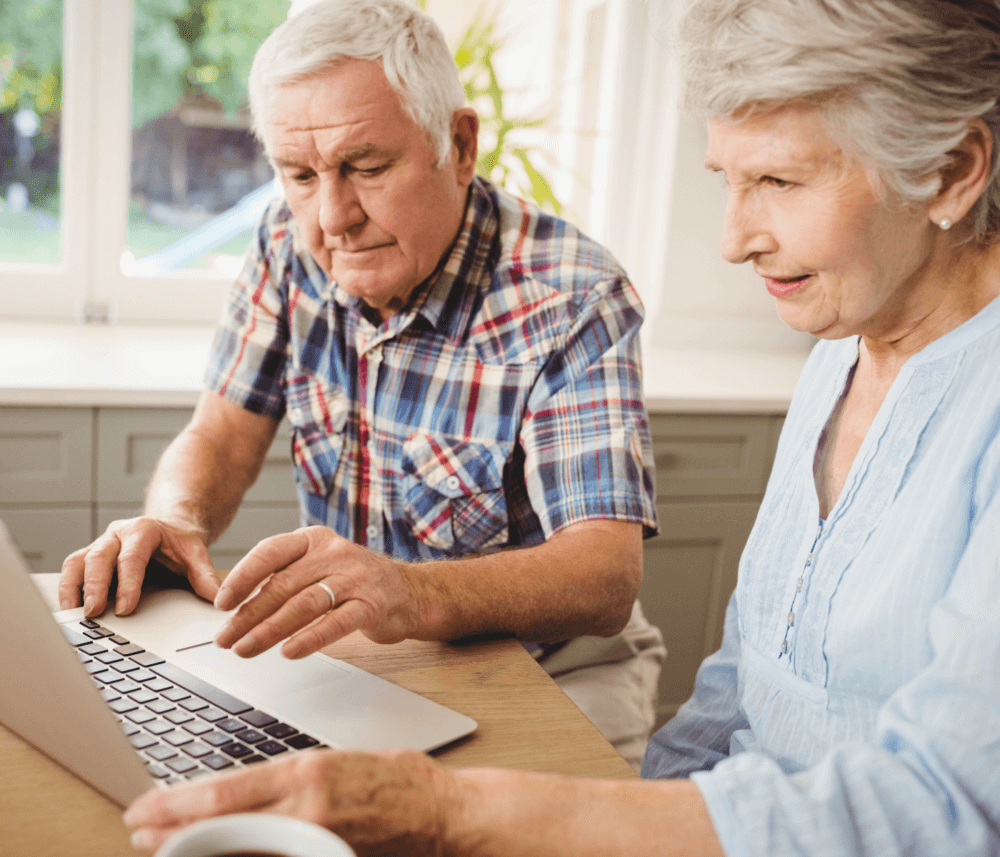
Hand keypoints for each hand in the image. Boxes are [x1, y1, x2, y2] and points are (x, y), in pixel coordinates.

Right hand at [58, 516, 219, 615]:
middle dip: (94, 586)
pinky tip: (69, 608)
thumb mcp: (196, 553)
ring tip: (73, 613)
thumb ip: (204, 574)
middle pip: (99, 557)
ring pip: (78, 561)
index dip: (127, 582)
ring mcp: (101, 545)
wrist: (169, 528)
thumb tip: (217, 598)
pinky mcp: (91, 557)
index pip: (132, 557)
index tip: (126, 608)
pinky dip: (67, 587)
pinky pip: (72, 569)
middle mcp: (117, 534)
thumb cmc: (179, 543)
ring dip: (73, 587)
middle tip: (93, 612)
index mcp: (144, 530)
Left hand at [123, 749, 453, 854]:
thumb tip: (242, 795)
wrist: (442, 814)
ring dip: (195, 848)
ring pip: (239, 848)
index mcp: (309, 772)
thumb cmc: (397, 781)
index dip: (178, 804)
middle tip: (139, 828)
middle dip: (173, 830)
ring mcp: (316, 838)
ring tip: (163, 847)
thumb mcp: (338, 763)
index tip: (146, 805)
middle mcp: (306, 807)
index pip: (226, 791)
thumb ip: (291, 781)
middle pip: (222, 825)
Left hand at [213, 526, 428, 658]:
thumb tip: (236, 605)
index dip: (242, 577)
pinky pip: (335, 623)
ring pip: (304, 604)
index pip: (270, 552)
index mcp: (315, 539)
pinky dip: (309, 638)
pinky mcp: (371, 604)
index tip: (221, 603)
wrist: (410, 592)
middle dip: (248, 614)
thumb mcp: (319, 566)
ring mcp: (355, 578)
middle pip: (283, 584)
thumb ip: (286, 577)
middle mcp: (334, 553)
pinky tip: (289, 652)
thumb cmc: (355, 582)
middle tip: (226, 638)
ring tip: (246, 649)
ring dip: (270, 630)